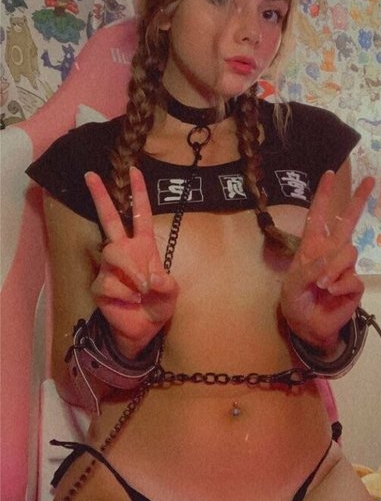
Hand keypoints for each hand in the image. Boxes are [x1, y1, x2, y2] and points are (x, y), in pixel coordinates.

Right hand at [85, 167, 177, 354]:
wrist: (142, 330)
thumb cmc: (157, 305)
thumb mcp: (171, 295)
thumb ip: (166, 286)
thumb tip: (152, 279)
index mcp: (144, 245)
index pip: (140, 213)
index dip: (138, 193)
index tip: (134, 170)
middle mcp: (125, 250)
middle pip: (109, 218)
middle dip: (100, 196)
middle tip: (90, 174)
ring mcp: (110, 266)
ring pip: (113, 252)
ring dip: (130, 270)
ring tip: (140, 289)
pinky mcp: (99, 284)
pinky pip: (108, 281)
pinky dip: (123, 293)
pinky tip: (129, 301)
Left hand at [280, 170, 374, 350]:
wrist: (307, 326)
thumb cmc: (296, 301)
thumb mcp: (292, 285)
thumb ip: (308, 271)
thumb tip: (328, 262)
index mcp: (312, 245)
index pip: (319, 215)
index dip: (324, 196)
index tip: (329, 174)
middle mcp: (330, 251)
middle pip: (348, 221)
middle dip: (358, 199)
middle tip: (369, 179)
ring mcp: (344, 267)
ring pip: (348, 253)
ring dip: (334, 267)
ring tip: (322, 284)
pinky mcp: (354, 285)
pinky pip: (353, 278)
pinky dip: (340, 285)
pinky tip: (332, 293)